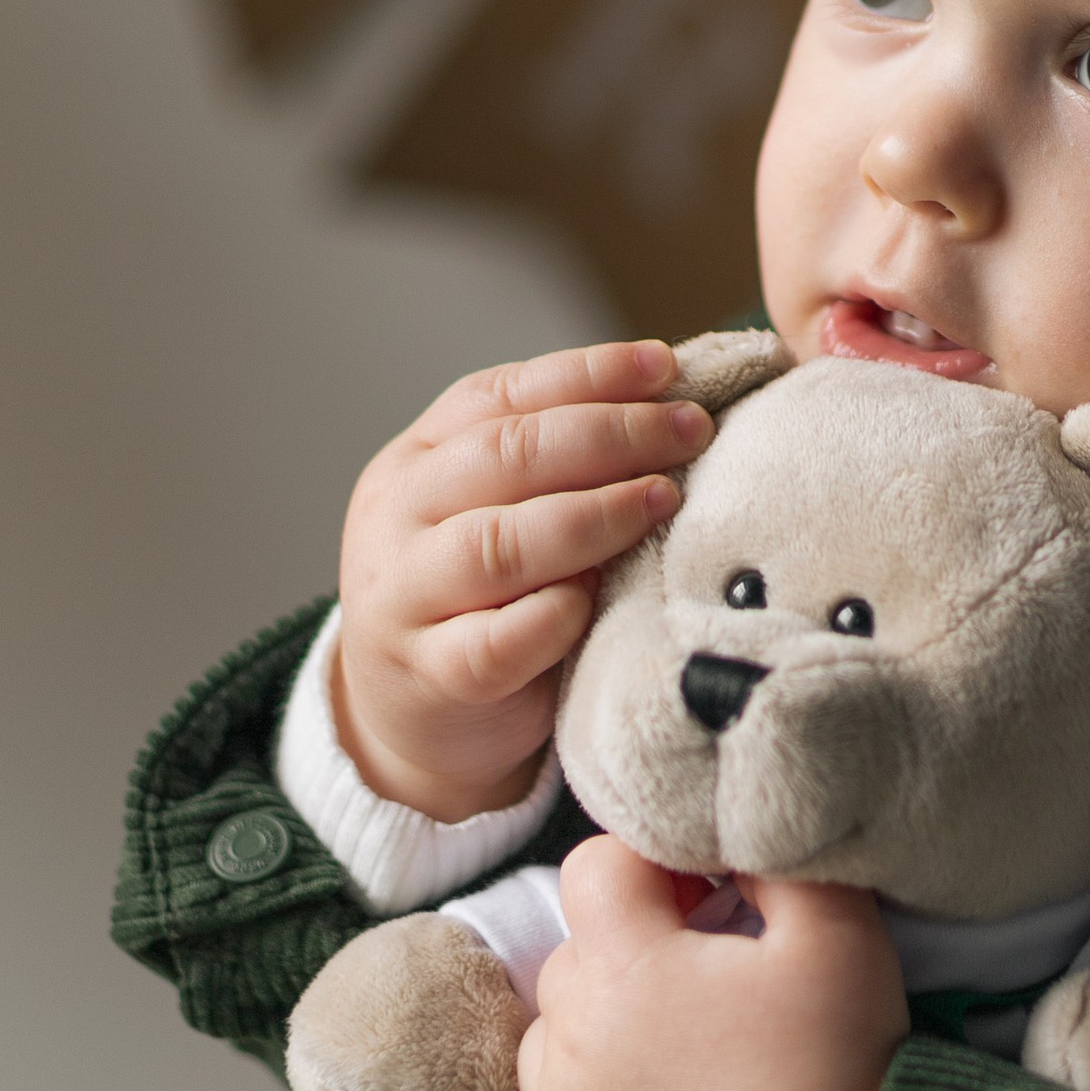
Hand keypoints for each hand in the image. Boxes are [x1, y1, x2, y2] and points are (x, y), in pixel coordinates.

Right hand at [333, 341, 710, 820]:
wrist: (407, 721)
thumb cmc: (479, 599)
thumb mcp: (494, 512)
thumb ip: (554, 467)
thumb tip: (670, 408)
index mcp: (416, 460)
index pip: (501, 396)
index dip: (588, 374)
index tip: (668, 369)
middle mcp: (399, 519)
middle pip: (503, 456)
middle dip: (610, 434)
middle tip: (690, 432)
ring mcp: (404, 600)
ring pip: (496, 545)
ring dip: (593, 516)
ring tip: (663, 500)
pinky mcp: (430, 678)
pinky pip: (494, 644)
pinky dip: (552, 617)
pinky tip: (596, 600)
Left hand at [517, 838, 906, 1090]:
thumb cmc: (837, 1067)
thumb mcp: (837, 934)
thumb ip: (775, 860)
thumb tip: (726, 835)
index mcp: (623, 966)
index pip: (595, 867)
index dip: (653, 866)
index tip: (711, 899)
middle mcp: (568, 1038)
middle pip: (577, 950)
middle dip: (635, 946)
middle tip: (714, 978)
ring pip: (553, 1030)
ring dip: (600, 1022)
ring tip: (681, 1048)